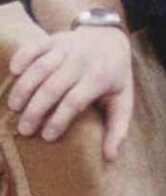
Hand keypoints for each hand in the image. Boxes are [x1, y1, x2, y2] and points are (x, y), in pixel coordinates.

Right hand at [6, 25, 134, 159]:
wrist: (110, 38)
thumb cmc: (114, 77)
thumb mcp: (122, 101)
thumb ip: (117, 129)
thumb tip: (110, 157)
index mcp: (100, 79)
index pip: (74, 102)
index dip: (59, 120)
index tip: (47, 137)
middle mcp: (82, 62)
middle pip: (53, 88)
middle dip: (36, 110)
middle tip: (24, 130)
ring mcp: (66, 48)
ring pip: (39, 69)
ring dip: (23, 88)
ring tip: (13, 108)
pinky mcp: (53, 40)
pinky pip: (33, 47)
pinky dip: (21, 58)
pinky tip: (13, 73)